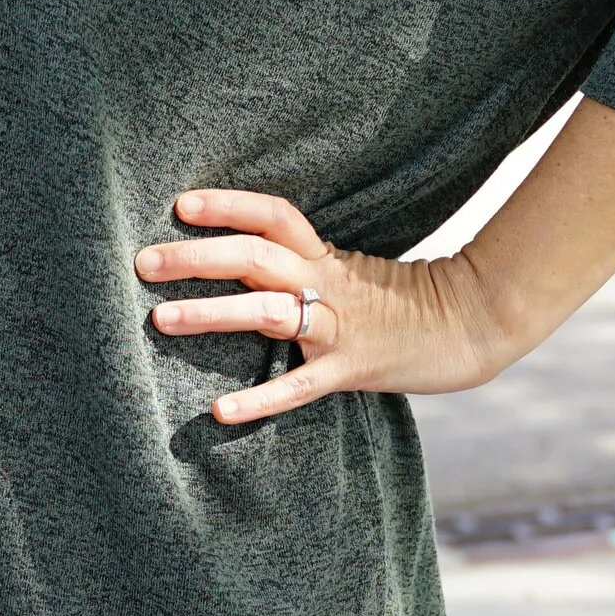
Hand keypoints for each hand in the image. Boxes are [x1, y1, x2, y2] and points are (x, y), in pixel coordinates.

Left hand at [135, 189, 502, 427]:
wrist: (471, 328)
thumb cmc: (400, 301)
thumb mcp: (349, 269)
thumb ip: (299, 264)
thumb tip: (237, 258)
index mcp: (325, 255)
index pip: (274, 217)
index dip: (230, 206)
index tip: (180, 204)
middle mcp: (327, 284)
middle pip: (255, 258)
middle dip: (196, 258)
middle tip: (143, 262)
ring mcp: (338, 329)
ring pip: (268, 313)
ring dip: (211, 314)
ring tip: (159, 318)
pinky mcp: (349, 371)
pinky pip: (298, 386)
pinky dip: (258, 399)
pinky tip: (218, 411)